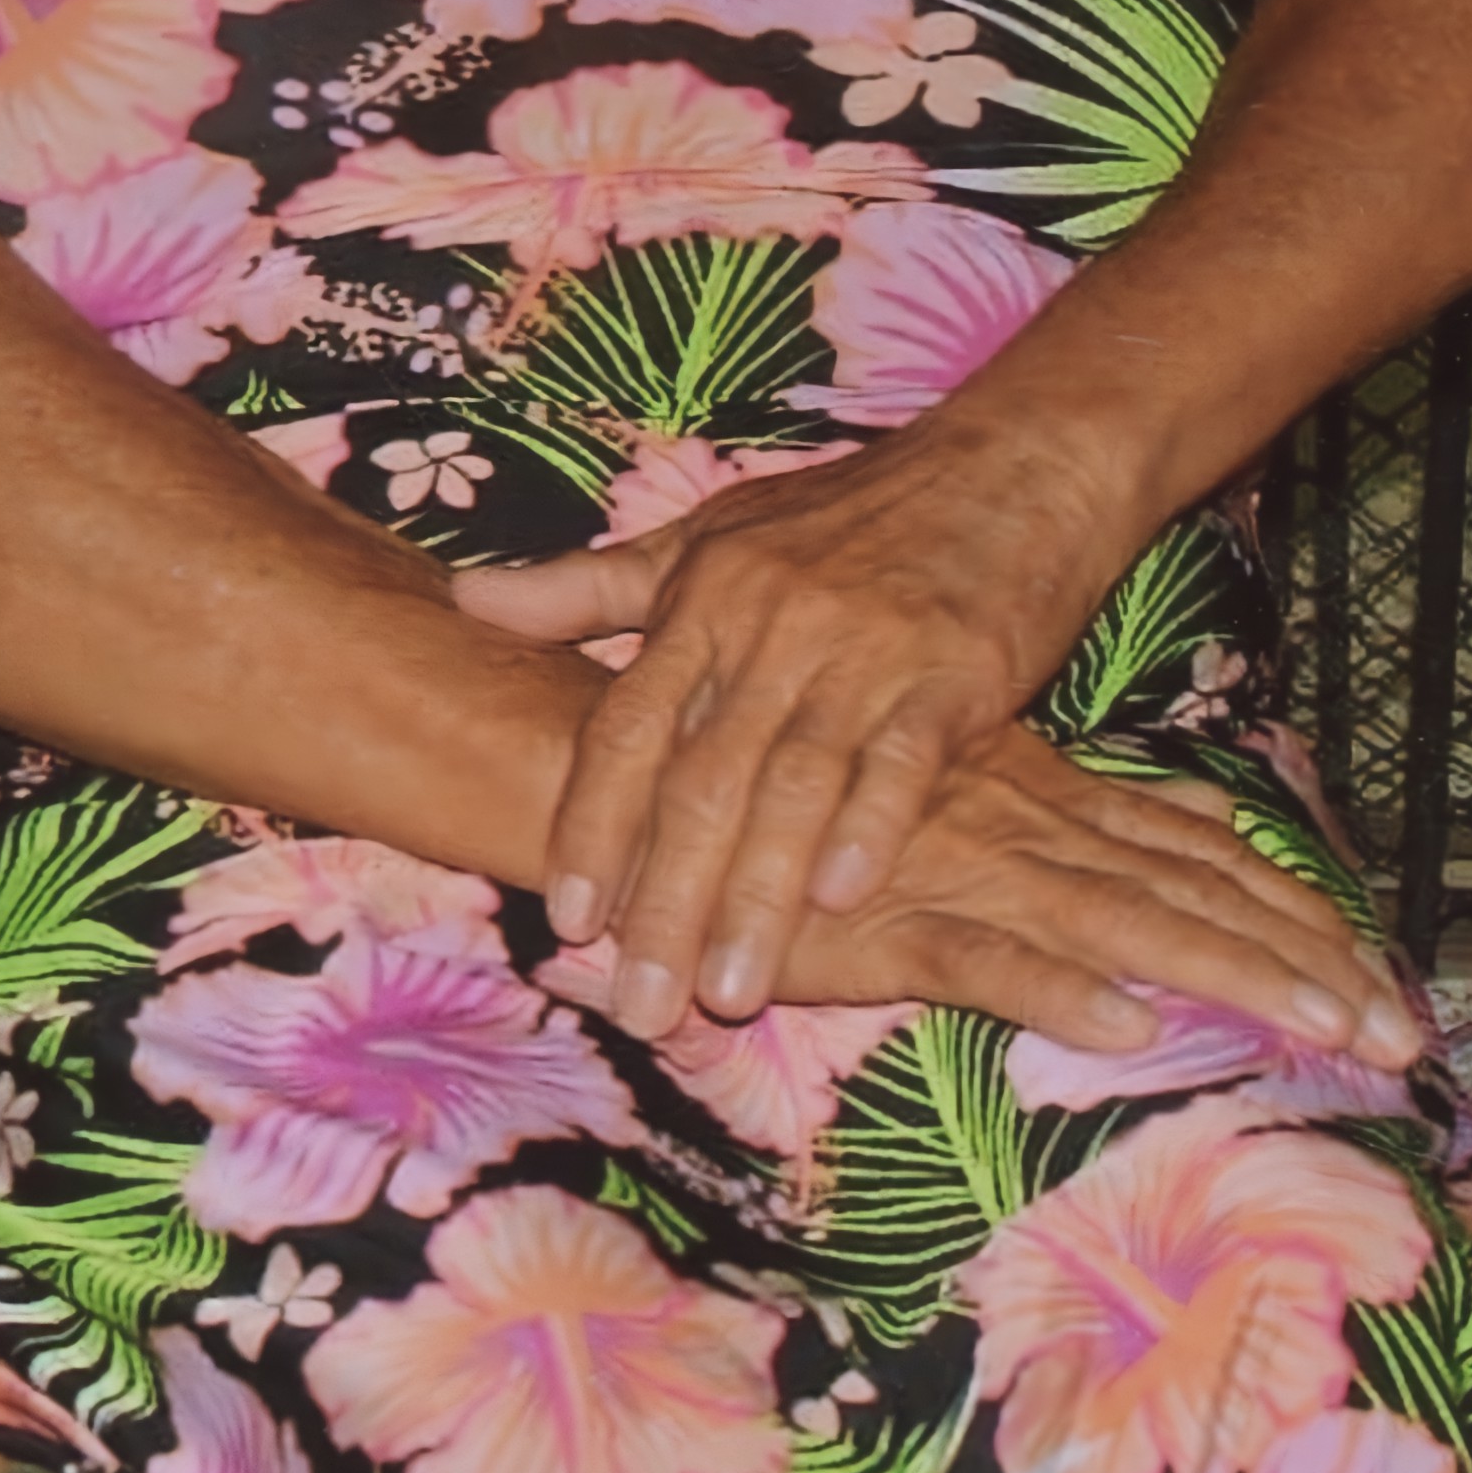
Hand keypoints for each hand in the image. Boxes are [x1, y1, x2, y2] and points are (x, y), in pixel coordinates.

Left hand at [455, 411, 1129, 1035]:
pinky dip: (869, 829)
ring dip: (757, 897)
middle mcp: (771, 621)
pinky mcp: (953, 667)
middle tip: (642, 1005)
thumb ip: (592, 586)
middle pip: (702, 778)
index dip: (595, 827)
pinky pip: (902, 760)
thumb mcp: (711, 536)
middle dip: (667, 900)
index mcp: (705, 596)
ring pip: (792, 785)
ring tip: (728, 993)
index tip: (567, 924)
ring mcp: (863, 645)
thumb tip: (465, 599)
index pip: (628, 727)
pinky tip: (842, 901)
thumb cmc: (847, 514)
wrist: (1006, 467)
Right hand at [769, 725, 1416, 1067]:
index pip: (1203, 860)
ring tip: (1320, 1025)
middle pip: (1191, 899)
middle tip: (1402, 1032)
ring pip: (1120, 928)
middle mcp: (1026, 828)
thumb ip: (1090, 810)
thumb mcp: (975, 787)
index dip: (1298, 916)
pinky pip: (985, 960)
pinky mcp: (888, 923)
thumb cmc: (826, 796)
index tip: (1385, 979)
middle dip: (1302, 962)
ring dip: (1227, 975)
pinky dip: (1058, 991)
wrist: (687, 772)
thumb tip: (1210, 826)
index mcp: (1048, 798)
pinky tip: (1128, 1024)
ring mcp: (963, 871)